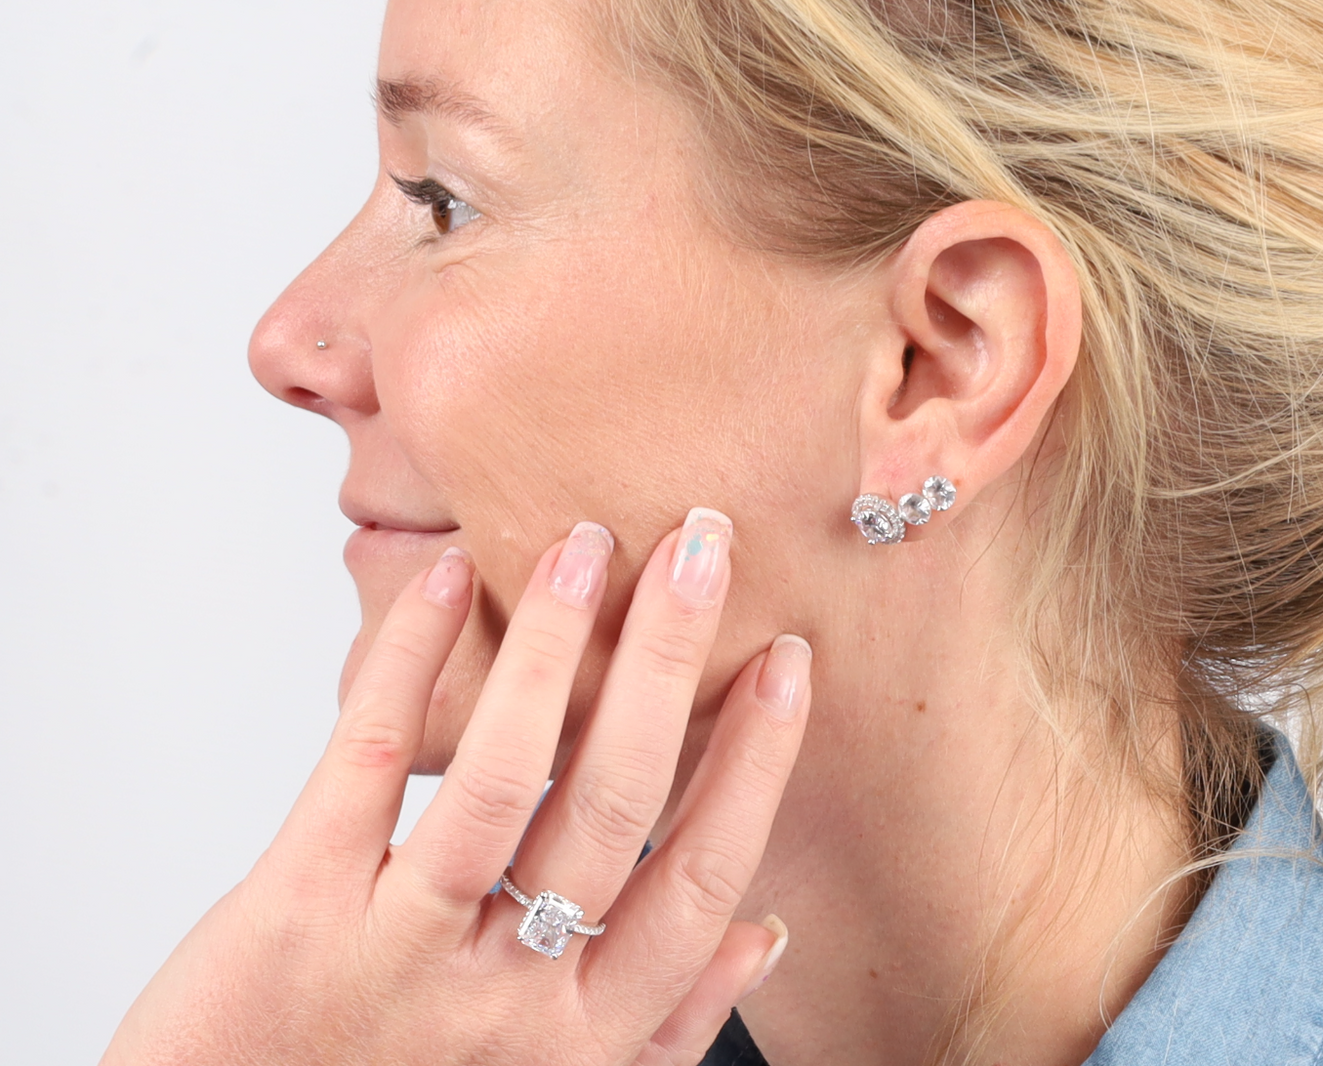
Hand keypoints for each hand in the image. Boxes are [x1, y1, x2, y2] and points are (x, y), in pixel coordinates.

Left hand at [101, 510, 809, 1064]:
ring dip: (554, 646)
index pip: (700, 879)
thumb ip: (663, 1019)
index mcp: (582, 1035)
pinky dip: (411, 657)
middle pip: (614, 804)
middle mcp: (504, 1000)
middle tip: (702, 547)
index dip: (755, 761)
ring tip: (587, 545)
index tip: (787, 659)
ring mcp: (397, 952)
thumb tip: (766, 931)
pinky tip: (448, 580)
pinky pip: (366, 761)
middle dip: (669, 661)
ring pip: (500, 775)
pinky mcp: (295, 911)